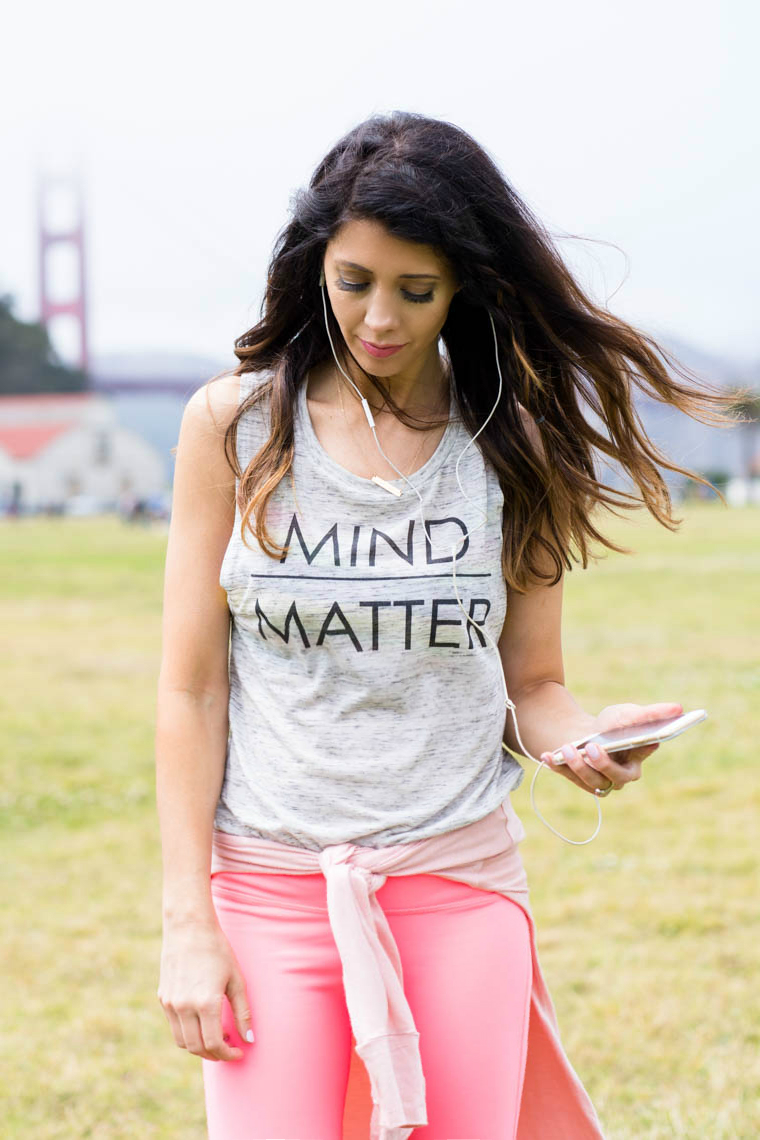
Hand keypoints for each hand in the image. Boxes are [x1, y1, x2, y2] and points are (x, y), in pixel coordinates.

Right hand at [157, 918, 253, 1061]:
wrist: (189, 927)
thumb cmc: (218, 950)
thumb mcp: (236, 980)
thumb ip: (243, 1012)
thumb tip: (249, 1039)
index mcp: (205, 1003)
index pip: (214, 1044)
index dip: (227, 1054)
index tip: (239, 1051)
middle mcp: (184, 1007)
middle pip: (197, 1048)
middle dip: (214, 1054)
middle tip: (229, 1047)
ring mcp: (170, 1003)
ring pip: (182, 1041)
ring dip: (199, 1047)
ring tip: (216, 1037)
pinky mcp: (162, 998)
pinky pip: (174, 1026)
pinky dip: (188, 1033)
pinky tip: (202, 1023)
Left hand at [540, 701, 682, 795]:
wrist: (586, 733)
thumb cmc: (612, 726)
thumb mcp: (628, 715)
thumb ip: (652, 714)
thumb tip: (679, 708)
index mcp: (637, 761)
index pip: (641, 757)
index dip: (640, 751)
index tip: (642, 739)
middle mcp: (619, 777)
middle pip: (614, 778)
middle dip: (604, 765)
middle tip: (593, 748)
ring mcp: (597, 781)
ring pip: (590, 781)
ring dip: (578, 766)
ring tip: (568, 748)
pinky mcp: (576, 780)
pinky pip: (567, 776)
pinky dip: (556, 766)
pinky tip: (547, 756)